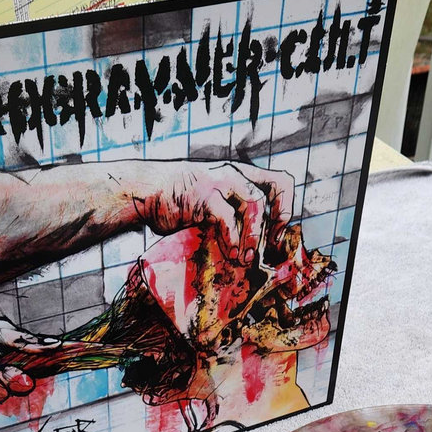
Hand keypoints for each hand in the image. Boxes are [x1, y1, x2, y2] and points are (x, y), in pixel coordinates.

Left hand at [0, 318, 58, 419]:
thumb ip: (23, 340)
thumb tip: (52, 344)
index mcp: (12, 351)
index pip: (40, 355)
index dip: (58, 355)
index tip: (78, 351)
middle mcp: (6, 369)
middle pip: (30, 379)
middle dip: (19, 378)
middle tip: (9, 373)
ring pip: (9, 392)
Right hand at [126, 161, 293, 265]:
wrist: (147, 192)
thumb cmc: (179, 202)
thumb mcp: (213, 201)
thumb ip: (232, 212)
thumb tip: (251, 247)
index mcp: (241, 174)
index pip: (281, 181)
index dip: (285, 208)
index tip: (274, 235)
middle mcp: (234, 173)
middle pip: (277, 186)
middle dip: (277, 220)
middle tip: (267, 246)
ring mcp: (219, 181)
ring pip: (255, 203)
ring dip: (254, 235)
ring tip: (246, 258)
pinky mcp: (202, 195)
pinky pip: (227, 217)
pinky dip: (233, 238)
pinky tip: (230, 253)